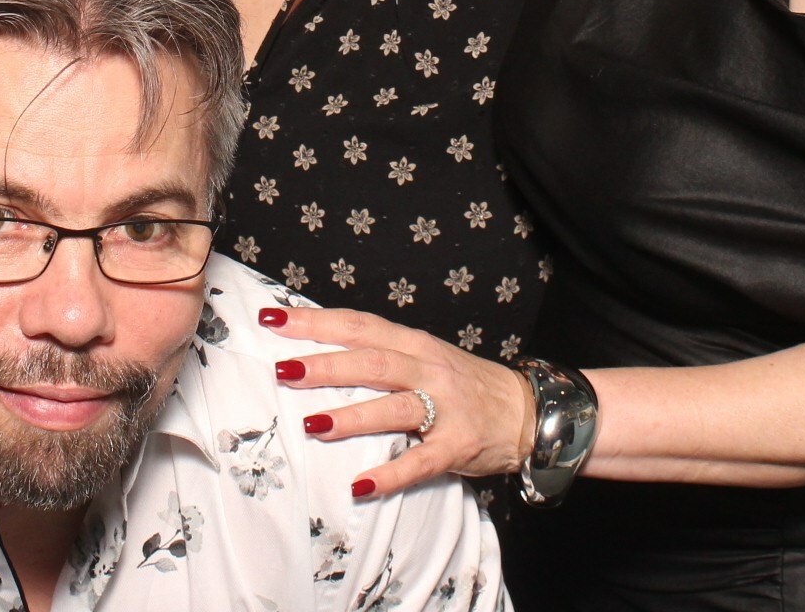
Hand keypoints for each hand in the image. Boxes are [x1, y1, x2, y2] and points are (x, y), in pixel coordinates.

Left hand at [264, 304, 537, 497]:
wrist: (529, 411)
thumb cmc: (466, 385)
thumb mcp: (426, 358)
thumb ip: (383, 354)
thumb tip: (320, 351)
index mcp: (416, 344)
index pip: (360, 326)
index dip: (317, 321)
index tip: (275, 319)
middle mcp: (429, 370)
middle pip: (372, 363)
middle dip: (326, 365)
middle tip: (284, 371)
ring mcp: (446, 409)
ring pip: (393, 408)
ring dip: (352, 416)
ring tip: (312, 424)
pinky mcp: (458, 446)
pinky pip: (420, 462)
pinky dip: (389, 474)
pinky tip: (359, 485)